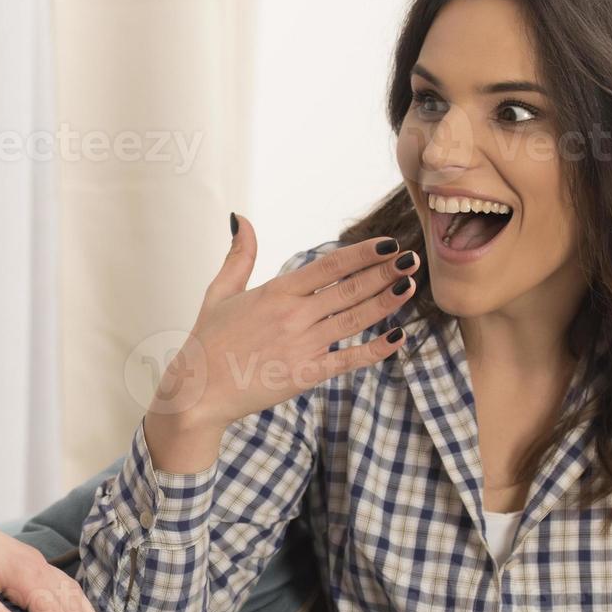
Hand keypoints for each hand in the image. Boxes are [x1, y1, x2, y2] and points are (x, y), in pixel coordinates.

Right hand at [144, 217, 417, 472]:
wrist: (197, 392)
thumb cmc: (207, 342)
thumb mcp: (220, 293)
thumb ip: (239, 255)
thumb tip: (241, 219)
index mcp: (275, 292)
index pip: (329, 266)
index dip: (363, 254)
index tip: (388, 245)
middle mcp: (293, 316)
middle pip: (349, 289)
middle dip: (385, 273)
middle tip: (413, 260)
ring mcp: (302, 346)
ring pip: (354, 320)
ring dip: (386, 302)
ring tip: (409, 286)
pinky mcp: (305, 375)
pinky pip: (348, 359)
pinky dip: (375, 349)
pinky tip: (397, 337)